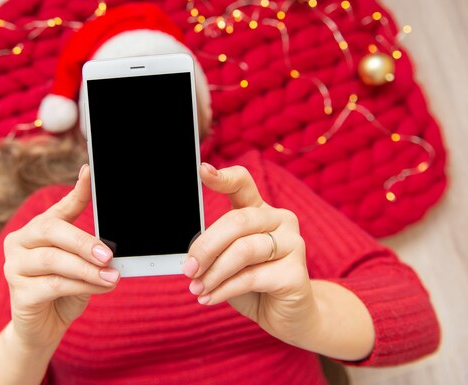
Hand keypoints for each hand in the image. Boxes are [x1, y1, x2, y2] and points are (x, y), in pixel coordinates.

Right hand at [2, 164, 119, 349]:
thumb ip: (90, 252)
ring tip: (112, 276)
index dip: (77, 190)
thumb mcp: (80, 266)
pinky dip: (82, 286)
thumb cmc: (64, 290)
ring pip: (54, 260)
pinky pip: (54, 285)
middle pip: (52, 230)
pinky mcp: (18, 293)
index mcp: (38, 229)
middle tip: (108, 254)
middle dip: (84, 241)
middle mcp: (20, 242)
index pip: (60, 207)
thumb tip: (111, 246)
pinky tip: (101, 287)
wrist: (43, 328)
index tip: (90, 172)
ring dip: (87, 269)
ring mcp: (14, 267)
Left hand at [183, 163, 317, 343]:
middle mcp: (280, 219)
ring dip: (213, 273)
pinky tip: (209, 298)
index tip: (202, 170)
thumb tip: (189, 256)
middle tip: (188, 269)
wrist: (286, 315)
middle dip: (206, 246)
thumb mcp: (227, 261)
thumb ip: (214, 250)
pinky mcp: (296, 272)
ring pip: (243, 250)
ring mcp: (292, 243)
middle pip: (237, 221)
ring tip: (197, 288)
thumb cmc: (253, 283)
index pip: (243, 184)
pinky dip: (224, 290)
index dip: (223, 177)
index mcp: (259, 209)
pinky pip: (250, 277)